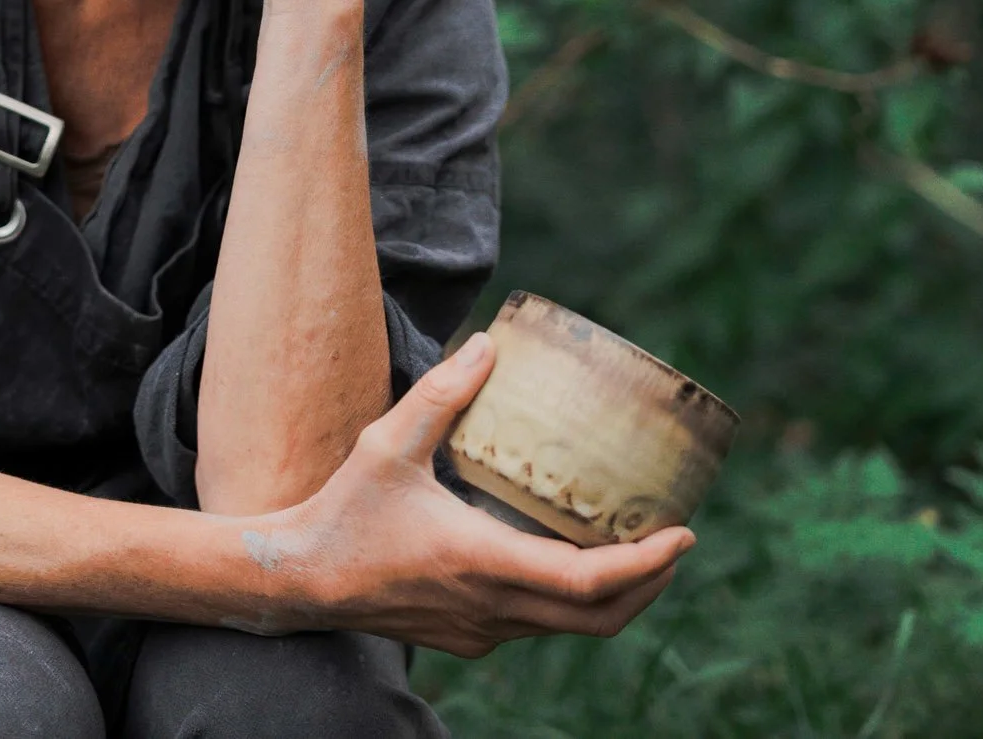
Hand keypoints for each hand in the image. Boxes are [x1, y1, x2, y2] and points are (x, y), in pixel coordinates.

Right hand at [251, 332, 693, 656]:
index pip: (588, 582)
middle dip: (649, 584)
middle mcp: (492, 608)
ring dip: (616, 597)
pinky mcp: (468, 637)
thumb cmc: (344, 511)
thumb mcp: (388, 444)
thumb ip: (441, 394)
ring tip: (638, 551)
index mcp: (482, 563)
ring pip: (571, 629)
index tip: (684, 536)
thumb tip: (489, 345)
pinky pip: (540, 628)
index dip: (646, 565)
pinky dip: (574, 603)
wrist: (298, 581)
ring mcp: (482, 630)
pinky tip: (570, 562)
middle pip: (599, 618)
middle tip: (675, 542)